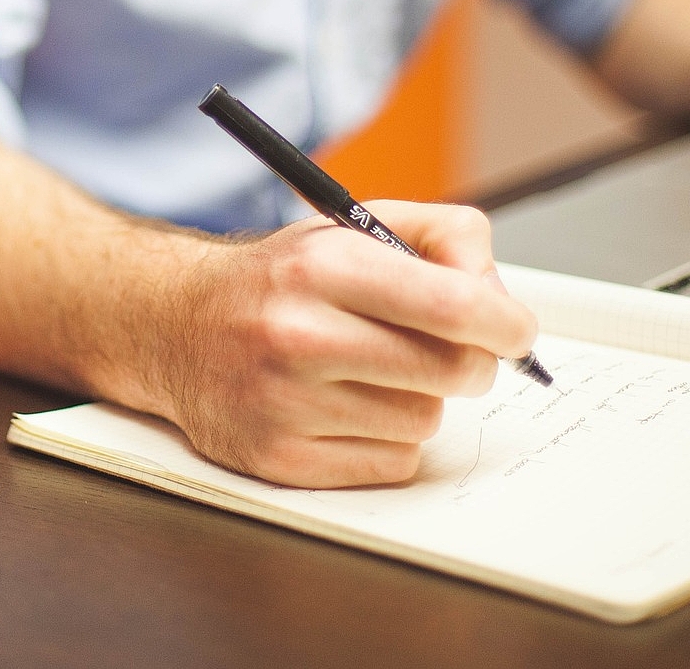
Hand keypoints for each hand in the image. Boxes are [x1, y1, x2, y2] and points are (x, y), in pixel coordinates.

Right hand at [128, 201, 538, 488]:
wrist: (175, 326)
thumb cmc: (280, 281)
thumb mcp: (354, 227)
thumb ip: (444, 238)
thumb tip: (500, 298)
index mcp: (321, 267)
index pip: (452, 305)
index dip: (505, 323)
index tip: (515, 331)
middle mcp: (297, 335)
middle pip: (452, 371)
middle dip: (469, 361)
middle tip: (449, 350)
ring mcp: (283, 403)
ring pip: (424, 421)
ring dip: (418, 400)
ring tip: (373, 374)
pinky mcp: (278, 458)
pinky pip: (392, 463)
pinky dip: (387, 441)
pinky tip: (349, 409)